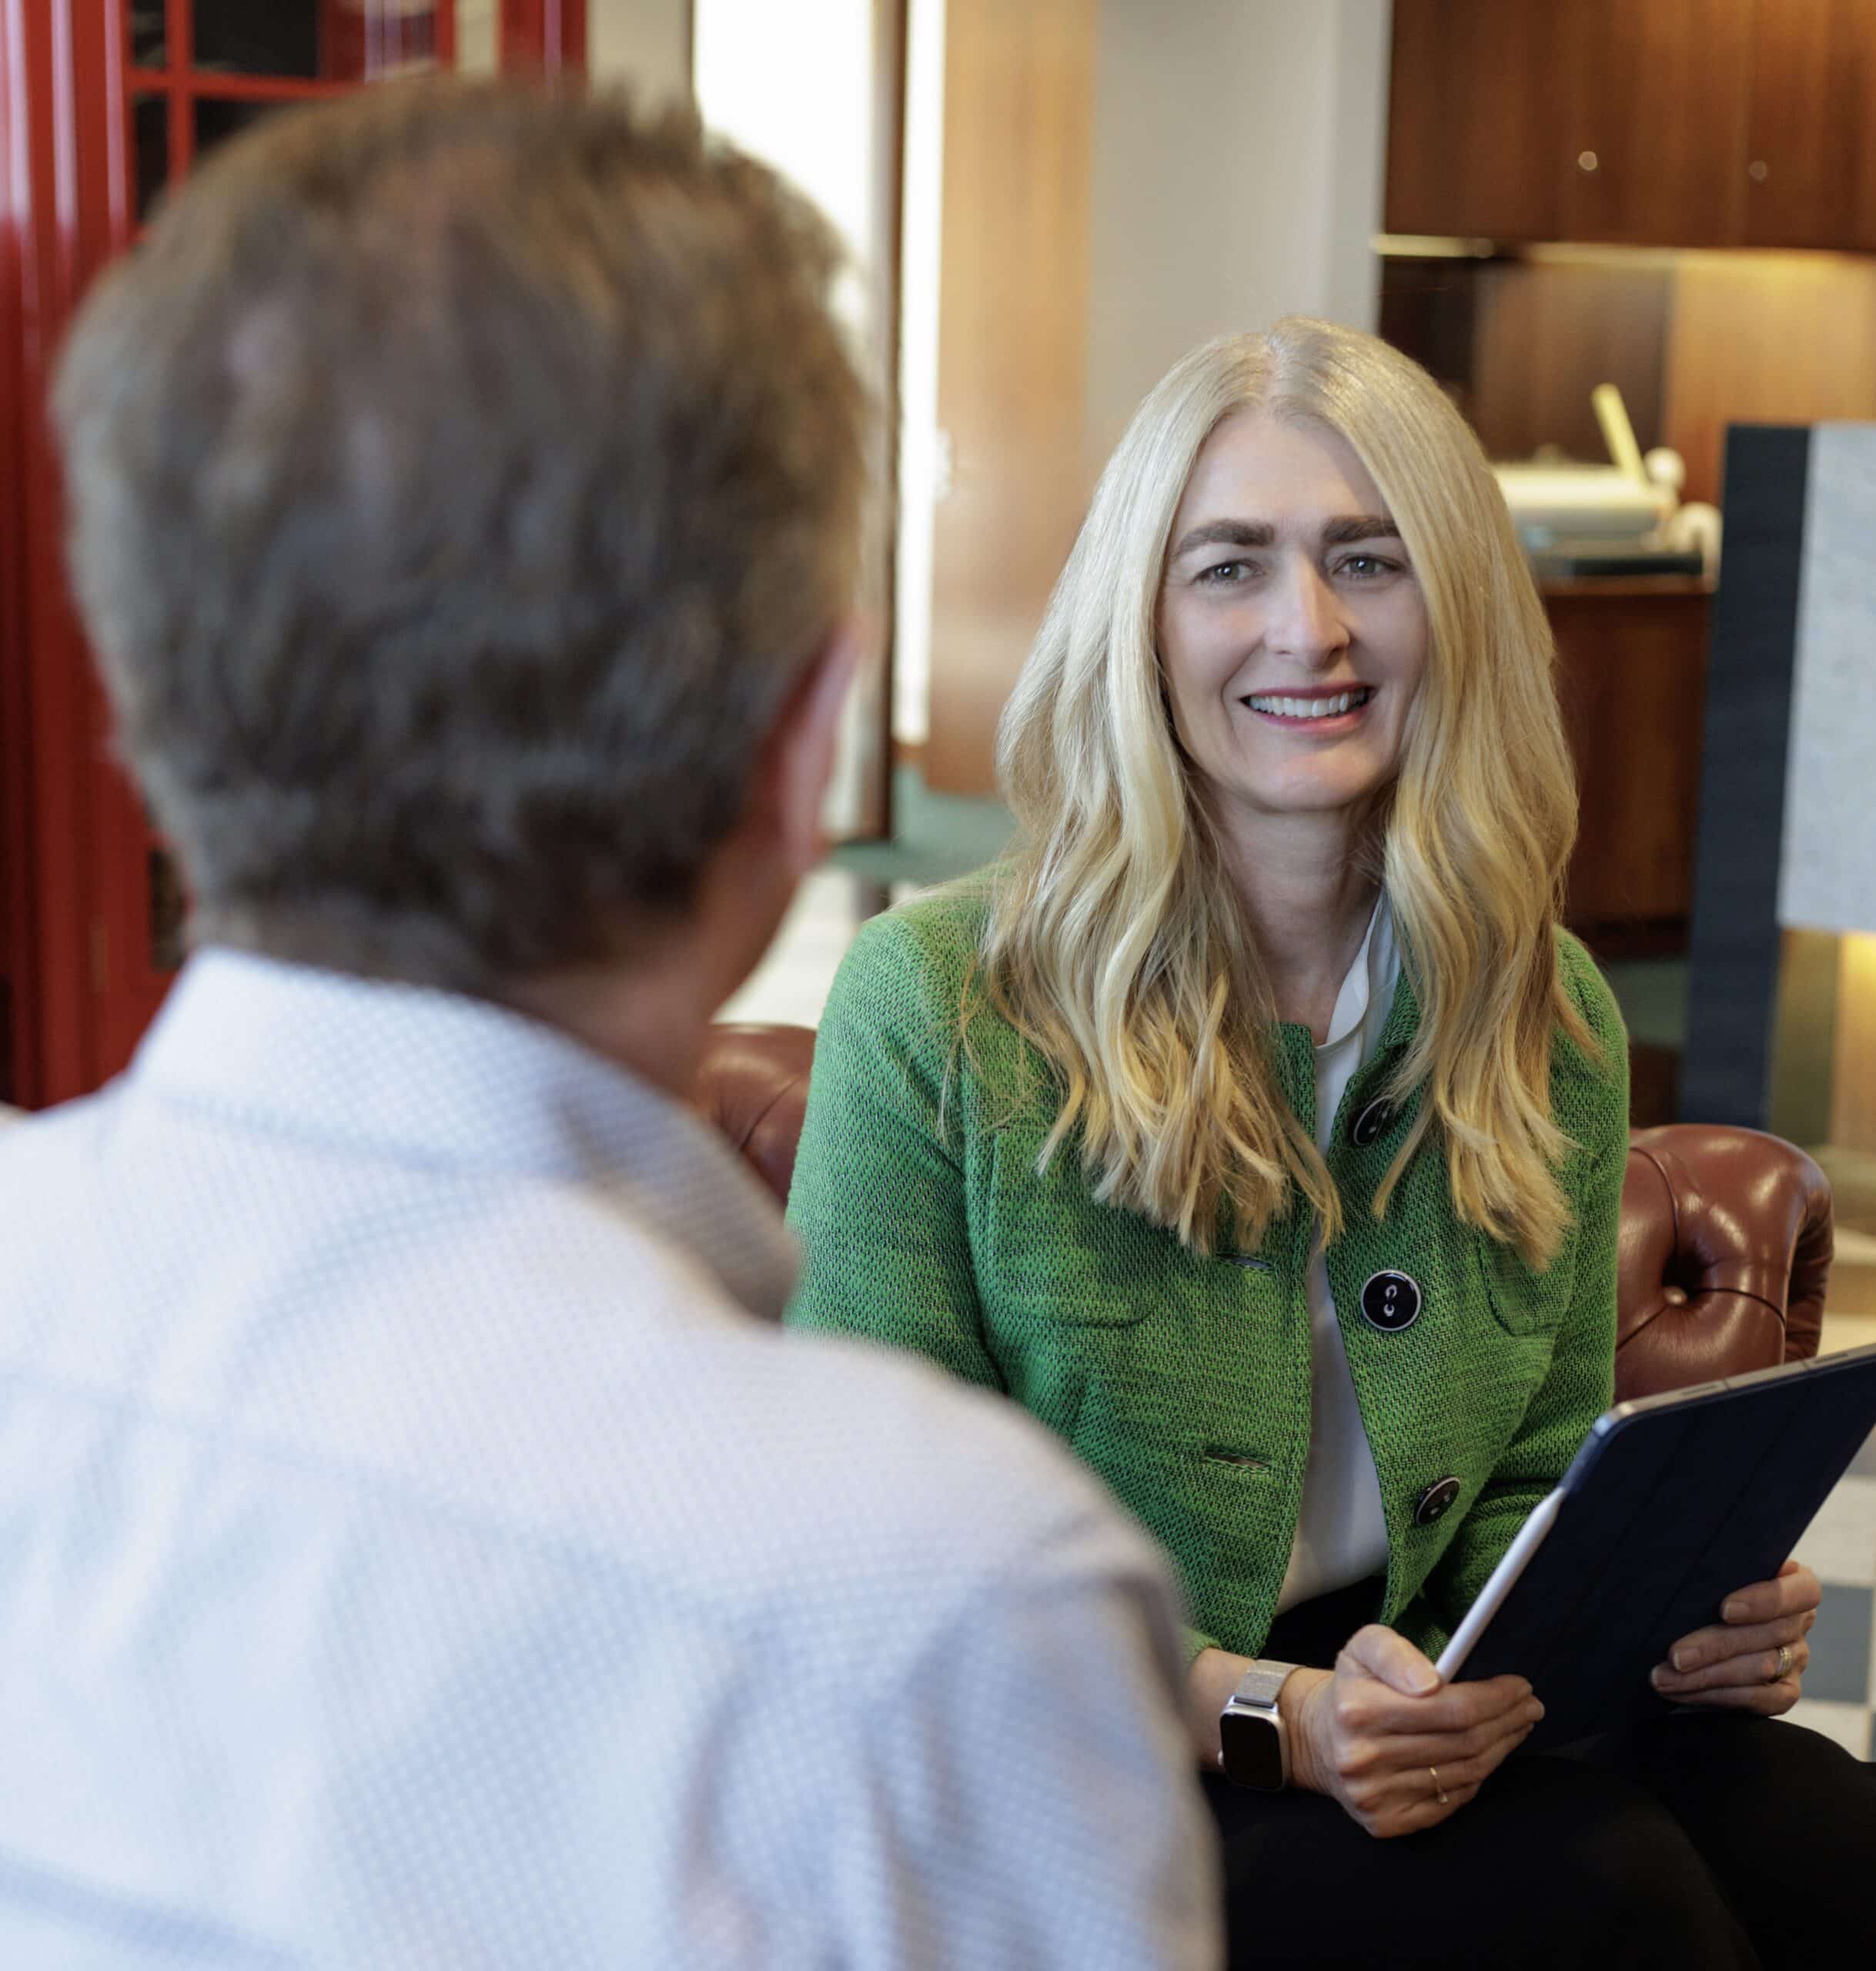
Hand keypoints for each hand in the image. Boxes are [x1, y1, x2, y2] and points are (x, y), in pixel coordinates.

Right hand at [1286, 1626, 1542, 1839]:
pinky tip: (1486, 1756)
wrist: (1316, 1738)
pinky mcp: (1385, 1822)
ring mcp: (1375, 1796)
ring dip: (1501, 1748)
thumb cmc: (1352, 1686)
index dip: (1495, 1699)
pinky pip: (1450, 1801)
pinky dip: (1477, 1778)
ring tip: (1516, 1726)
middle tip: (1530, 1706)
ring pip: (1464, 1773)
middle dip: (1507, 1721)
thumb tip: (1432, 1682)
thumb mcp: (1363, 1647)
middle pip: (1464, 1742)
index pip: (1450, 1708)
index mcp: (1359, 1709)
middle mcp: (1364, 1758)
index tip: (1520, 1687)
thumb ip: (1396, 1653)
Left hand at [1649, 1559, 1818, 1717]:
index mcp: (1793, 1582)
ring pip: (1760, 1668)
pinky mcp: (1786, 1691)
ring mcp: (1796, 1658)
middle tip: (1675, 1656)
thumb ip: (1712, 1567)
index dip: (1765, 1601)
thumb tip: (1686, 1569)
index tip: (1724, 1609)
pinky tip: (1682, 1692)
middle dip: (1715, 1646)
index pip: (1801, 1590)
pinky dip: (1717, 1696)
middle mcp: (1799, 1621)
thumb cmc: (1697, 1586)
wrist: (1688, 1626)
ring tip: (1664, 1677)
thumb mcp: (1707, 1572)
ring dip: (1707, 1675)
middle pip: (1768, 1634)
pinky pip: (1760, 1699)